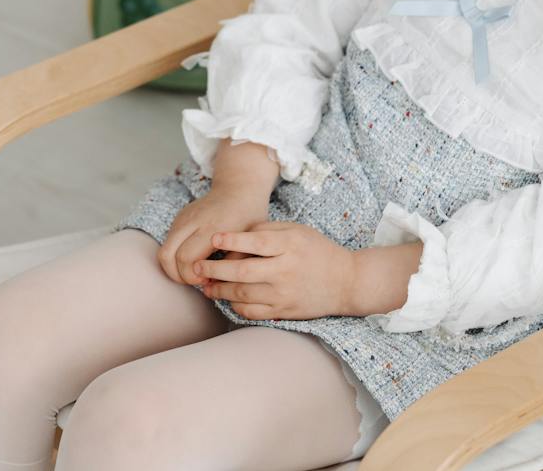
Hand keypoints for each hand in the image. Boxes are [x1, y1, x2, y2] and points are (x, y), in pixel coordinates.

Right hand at [156, 188, 270, 285]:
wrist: (238, 188)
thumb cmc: (249, 216)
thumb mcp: (251, 241)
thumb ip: (236, 264)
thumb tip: (218, 286)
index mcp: (212, 227)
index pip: (186, 258)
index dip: (192, 277)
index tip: (208, 281)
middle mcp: (192, 221)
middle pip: (167, 256)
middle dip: (178, 276)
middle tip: (198, 281)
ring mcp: (182, 218)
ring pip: (163, 251)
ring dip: (175, 268)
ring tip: (196, 273)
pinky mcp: (178, 218)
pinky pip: (168, 244)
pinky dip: (175, 258)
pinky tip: (195, 261)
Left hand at [193, 221, 362, 319]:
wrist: (347, 282)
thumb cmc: (317, 250)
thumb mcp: (296, 230)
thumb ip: (266, 229)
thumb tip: (235, 236)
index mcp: (289, 246)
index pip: (256, 241)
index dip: (232, 240)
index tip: (213, 238)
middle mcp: (285, 271)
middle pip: (242, 272)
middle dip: (214, 270)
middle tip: (196, 268)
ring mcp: (284, 294)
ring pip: (243, 294)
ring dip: (219, 291)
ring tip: (205, 286)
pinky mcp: (284, 312)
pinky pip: (252, 312)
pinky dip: (236, 306)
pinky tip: (227, 299)